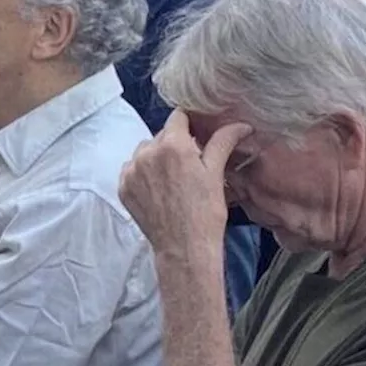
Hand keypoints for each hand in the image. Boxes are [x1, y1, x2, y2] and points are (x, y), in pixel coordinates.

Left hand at [119, 109, 250, 261]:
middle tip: (190, 165)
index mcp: (173, 145)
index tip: (198, 136)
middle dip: (175, 144)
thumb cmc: (205, 213)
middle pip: (162, 134)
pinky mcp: (124, 187)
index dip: (190, 124)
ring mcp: (132, 171)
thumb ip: (223, 142)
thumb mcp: (216, 174)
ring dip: (157, 158)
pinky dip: (144, 174)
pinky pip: (133, 169)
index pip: (178, 116)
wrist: (185, 249)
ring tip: (173, 180)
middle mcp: (148, 153)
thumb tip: (241, 124)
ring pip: (145, 151)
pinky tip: (160, 190)